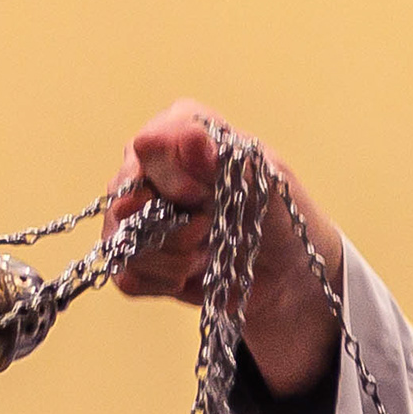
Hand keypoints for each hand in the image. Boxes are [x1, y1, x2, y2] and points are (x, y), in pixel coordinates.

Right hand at [104, 99, 342, 393]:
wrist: (289, 271)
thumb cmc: (280, 214)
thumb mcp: (265, 180)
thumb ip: (222, 157)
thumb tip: (183, 137)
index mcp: (181, 130)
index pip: (148, 146)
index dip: (173, 178)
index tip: (202, 196)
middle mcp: (148, 166)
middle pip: (126, 198)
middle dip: (174, 228)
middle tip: (208, 230)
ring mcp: (134, 214)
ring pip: (123, 242)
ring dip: (174, 259)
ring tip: (207, 254)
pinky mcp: (134, 258)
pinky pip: (127, 277)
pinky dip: (164, 283)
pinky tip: (191, 274)